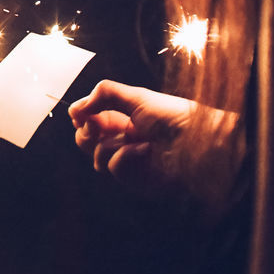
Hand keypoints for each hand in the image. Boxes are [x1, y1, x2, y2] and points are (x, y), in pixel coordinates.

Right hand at [68, 80, 219, 197]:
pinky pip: (114, 167)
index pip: (91, 119)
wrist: (198, 143)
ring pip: (97, 156)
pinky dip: (126, 157)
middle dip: (86, 132)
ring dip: (109, 144)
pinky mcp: (135, 178)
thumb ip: (104, 94)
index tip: (81, 114)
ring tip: (131, 137)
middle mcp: (124, 139)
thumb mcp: (137, 97)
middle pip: (87, 141)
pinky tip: (144, 150)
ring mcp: (129, 160)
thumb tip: (75, 108)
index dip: (83, 116)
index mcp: (124, 117)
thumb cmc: (172, 116)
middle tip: (94, 125)